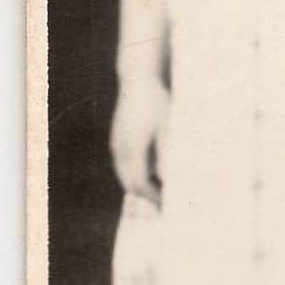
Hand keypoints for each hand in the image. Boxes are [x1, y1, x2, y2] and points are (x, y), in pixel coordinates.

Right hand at [110, 79, 169, 205]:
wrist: (139, 80)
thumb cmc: (157, 101)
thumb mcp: (167, 126)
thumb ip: (166, 153)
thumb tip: (168, 176)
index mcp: (133, 148)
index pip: (139, 183)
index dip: (152, 197)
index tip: (166, 204)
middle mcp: (121, 149)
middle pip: (129, 183)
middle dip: (145, 195)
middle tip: (163, 204)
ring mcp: (117, 143)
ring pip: (125, 174)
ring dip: (140, 184)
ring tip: (160, 190)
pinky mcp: (118, 138)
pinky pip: (124, 163)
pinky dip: (135, 172)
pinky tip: (152, 171)